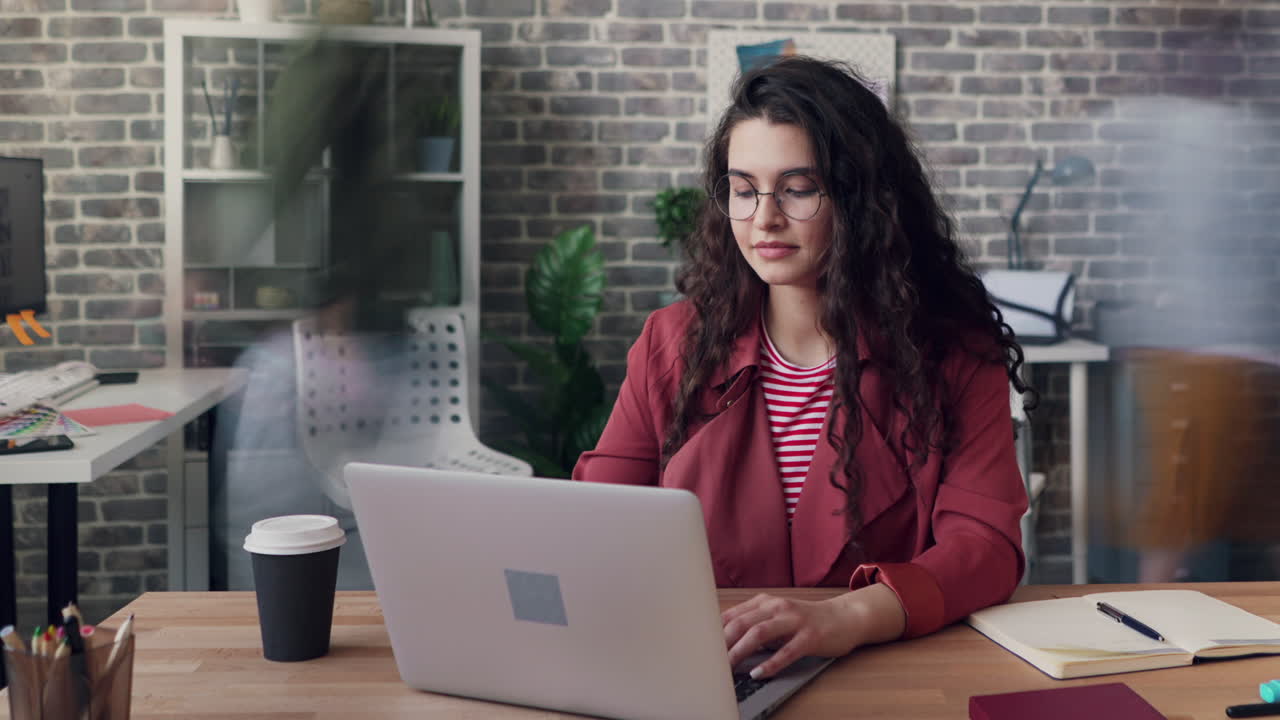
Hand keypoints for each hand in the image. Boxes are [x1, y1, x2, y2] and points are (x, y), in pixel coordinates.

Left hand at [721, 585, 905, 678]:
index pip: (731, 616)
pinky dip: (771, 663)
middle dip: (722, 643)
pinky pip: (787, 651)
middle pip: (741, 623)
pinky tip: (759, 673)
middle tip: (708, 661)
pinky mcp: (810, 636)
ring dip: (740, 651)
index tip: (698, 648)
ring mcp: (794, 620)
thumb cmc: (805, 621)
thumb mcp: (775, 618)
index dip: (713, 632)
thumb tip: (721, 641)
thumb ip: (752, 625)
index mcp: (764, 602)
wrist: (844, 618)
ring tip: (728, 667)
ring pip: (759, 633)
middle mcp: (777, 607)